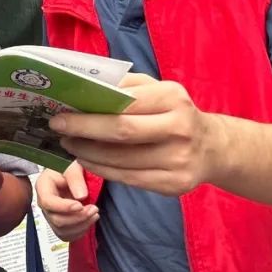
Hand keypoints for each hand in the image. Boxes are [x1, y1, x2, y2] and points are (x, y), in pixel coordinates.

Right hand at [36, 162, 97, 241]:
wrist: (73, 175)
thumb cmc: (70, 167)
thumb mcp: (73, 166)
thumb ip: (75, 178)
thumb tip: (80, 196)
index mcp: (43, 187)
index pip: (48, 202)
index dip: (64, 207)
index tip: (80, 205)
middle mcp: (44, 204)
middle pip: (56, 219)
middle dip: (77, 217)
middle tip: (94, 209)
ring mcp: (51, 215)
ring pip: (62, 230)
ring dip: (81, 225)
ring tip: (94, 214)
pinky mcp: (59, 224)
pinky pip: (67, 236)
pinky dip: (80, 232)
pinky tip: (89, 221)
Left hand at [49, 73, 214, 194]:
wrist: (212, 147)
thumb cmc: (174, 112)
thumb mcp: (157, 89)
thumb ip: (126, 87)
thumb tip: (83, 88)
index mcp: (173, 98)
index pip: (124, 105)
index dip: (89, 112)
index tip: (61, 113)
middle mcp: (179, 128)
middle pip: (121, 133)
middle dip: (84, 132)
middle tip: (59, 131)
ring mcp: (179, 160)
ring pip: (121, 161)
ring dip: (88, 154)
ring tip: (70, 146)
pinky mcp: (174, 184)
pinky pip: (128, 179)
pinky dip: (102, 170)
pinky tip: (88, 161)